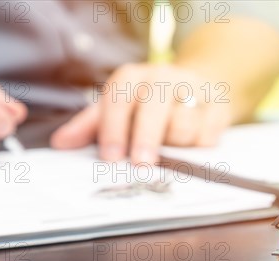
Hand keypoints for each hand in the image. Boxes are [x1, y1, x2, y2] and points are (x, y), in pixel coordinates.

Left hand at [50, 63, 232, 163]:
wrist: (197, 84)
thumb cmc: (148, 103)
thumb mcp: (117, 109)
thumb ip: (89, 127)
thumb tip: (60, 144)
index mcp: (131, 78)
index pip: (118, 101)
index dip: (114, 130)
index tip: (111, 157)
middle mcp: (161, 77)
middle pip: (153, 109)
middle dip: (147, 139)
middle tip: (142, 165)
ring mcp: (193, 89)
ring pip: (183, 126)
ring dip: (176, 145)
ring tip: (172, 144)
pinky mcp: (218, 104)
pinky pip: (208, 135)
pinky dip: (199, 145)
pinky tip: (194, 142)